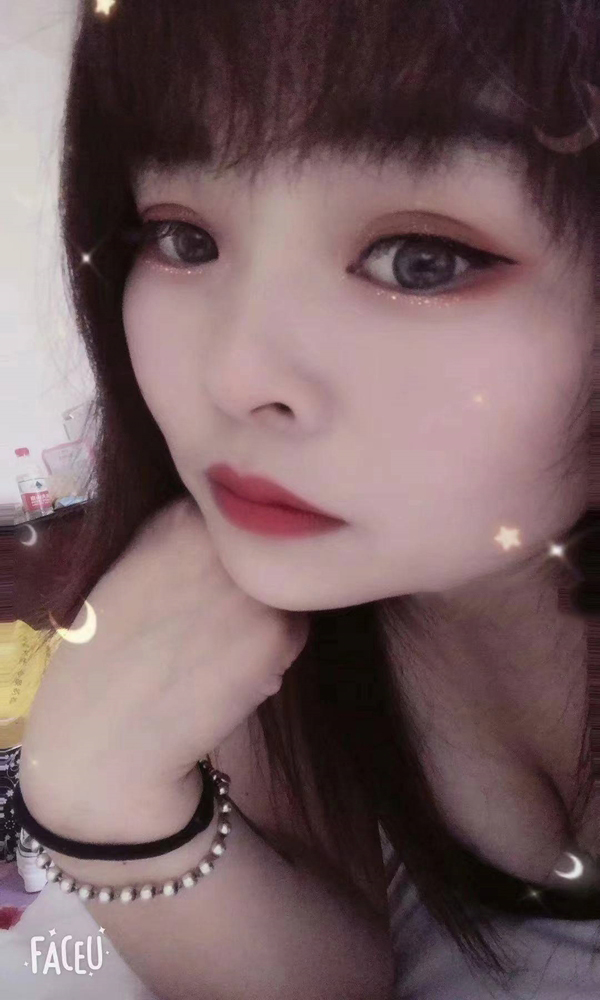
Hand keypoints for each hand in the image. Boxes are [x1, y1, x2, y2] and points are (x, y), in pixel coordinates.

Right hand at [19, 494, 308, 831]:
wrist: (106, 732)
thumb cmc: (107, 652)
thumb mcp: (134, 564)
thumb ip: (185, 536)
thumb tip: (239, 529)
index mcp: (179, 516)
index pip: (234, 516)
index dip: (226, 552)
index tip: (199, 582)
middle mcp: (221, 540)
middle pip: (266, 547)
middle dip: (252, 578)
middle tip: (212, 618)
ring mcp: (254, 584)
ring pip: (287, 588)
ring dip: (270, 613)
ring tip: (220, 646)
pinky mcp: (280, 633)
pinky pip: (295, 630)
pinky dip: (276, 651)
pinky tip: (233, 673)